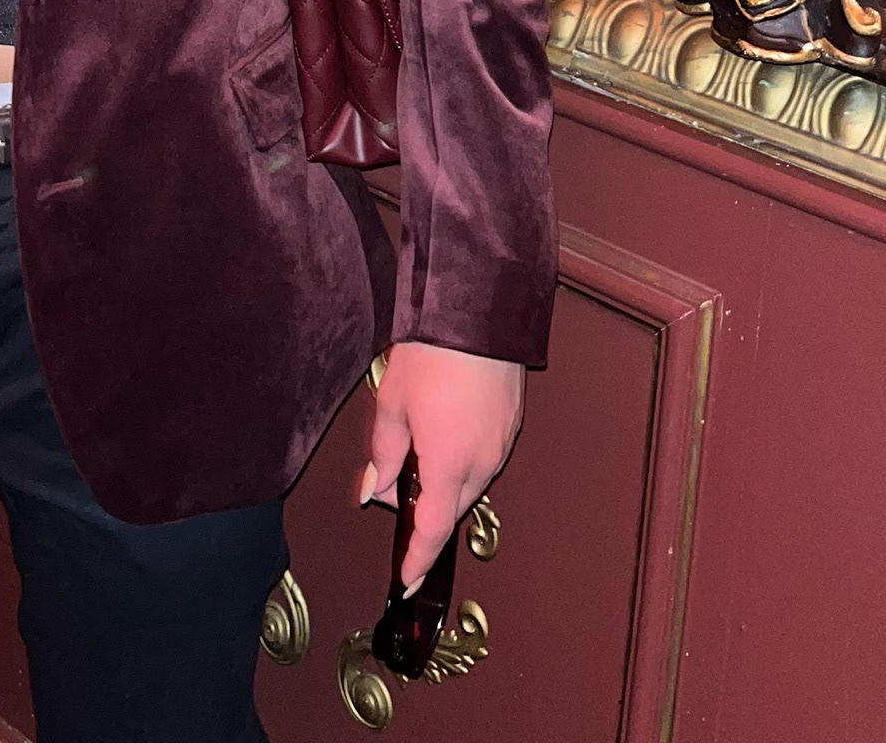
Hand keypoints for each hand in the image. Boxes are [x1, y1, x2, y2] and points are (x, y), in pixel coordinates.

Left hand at [360, 340, 524, 593]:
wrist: (476, 307)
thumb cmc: (433, 351)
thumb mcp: (392, 402)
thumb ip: (383, 453)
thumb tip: (373, 489)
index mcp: (449, 462)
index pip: (431, 529)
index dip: (417, 559)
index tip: (406, 578)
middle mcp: (482, 460)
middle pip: (452, 507)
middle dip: (426, 511)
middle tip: (395, 491)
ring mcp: (502, 441)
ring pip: (471, 482)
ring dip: (446, 482)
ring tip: (418, 454)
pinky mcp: (512, 421)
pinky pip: (486, 457)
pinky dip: (464, 460)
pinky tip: (445, 434)